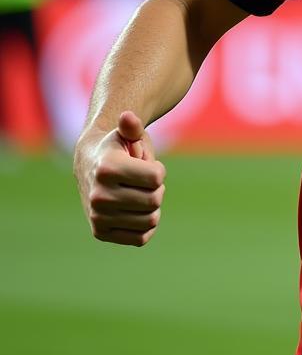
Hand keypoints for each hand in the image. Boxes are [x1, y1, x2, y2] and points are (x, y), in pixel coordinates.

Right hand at [74, 111, 165, 246]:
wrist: (90, 165)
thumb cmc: (117, 147)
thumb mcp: (126, 133)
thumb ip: (132, 126)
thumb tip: (128, 116)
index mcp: (107, 169)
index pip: (157, 178)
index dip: (158, 170)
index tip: (144, 164)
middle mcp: (99, 196)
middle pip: (155, 200)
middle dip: (156, 189)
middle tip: (142, 181)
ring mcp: (98, 217)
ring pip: (150, 220)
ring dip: (152, 207)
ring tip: (138, 193)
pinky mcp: (100, 233)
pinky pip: (140, 238)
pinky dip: (146, 226)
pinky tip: (137, 212)